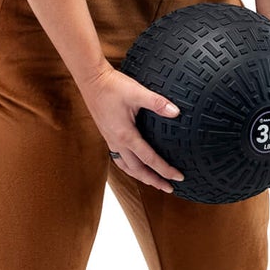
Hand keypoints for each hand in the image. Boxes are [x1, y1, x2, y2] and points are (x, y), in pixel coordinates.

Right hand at [82, 67, 184, 192]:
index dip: (165, 170)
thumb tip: (176, 112)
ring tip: (152, 182)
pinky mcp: (107, 135)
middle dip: (154, 180)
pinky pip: (119, 158)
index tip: (178, 178)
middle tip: (169, 188)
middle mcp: (117, 142)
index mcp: (126, 135)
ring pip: (126, 167)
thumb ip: (157, 103)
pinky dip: (129, 167)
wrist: (91, 80)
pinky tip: (134, 164)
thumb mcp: (137, 92)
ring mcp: (110, 139)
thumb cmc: (113, 86)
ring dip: (140, 176)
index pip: (149, 159)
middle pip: (137, 170)